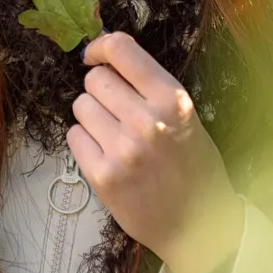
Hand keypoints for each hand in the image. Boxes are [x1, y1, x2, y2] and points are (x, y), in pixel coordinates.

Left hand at [66, 32, 244, 272]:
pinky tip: (107, 155)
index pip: (121, 49)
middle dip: (101, 90)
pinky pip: (73, 137)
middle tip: (117, 111)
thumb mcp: (185, 116)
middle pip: (95, 79)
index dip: (100, 47)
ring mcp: (122, 150)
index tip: (93, 56)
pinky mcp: (101, 176)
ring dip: (92, 117)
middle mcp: (147, 121)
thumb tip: (105, 57)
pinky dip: (85, 142)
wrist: (198, 225)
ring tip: (115, 136)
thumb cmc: (192, 166)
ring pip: (80, 106)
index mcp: (173, 100)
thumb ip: (149, 87)